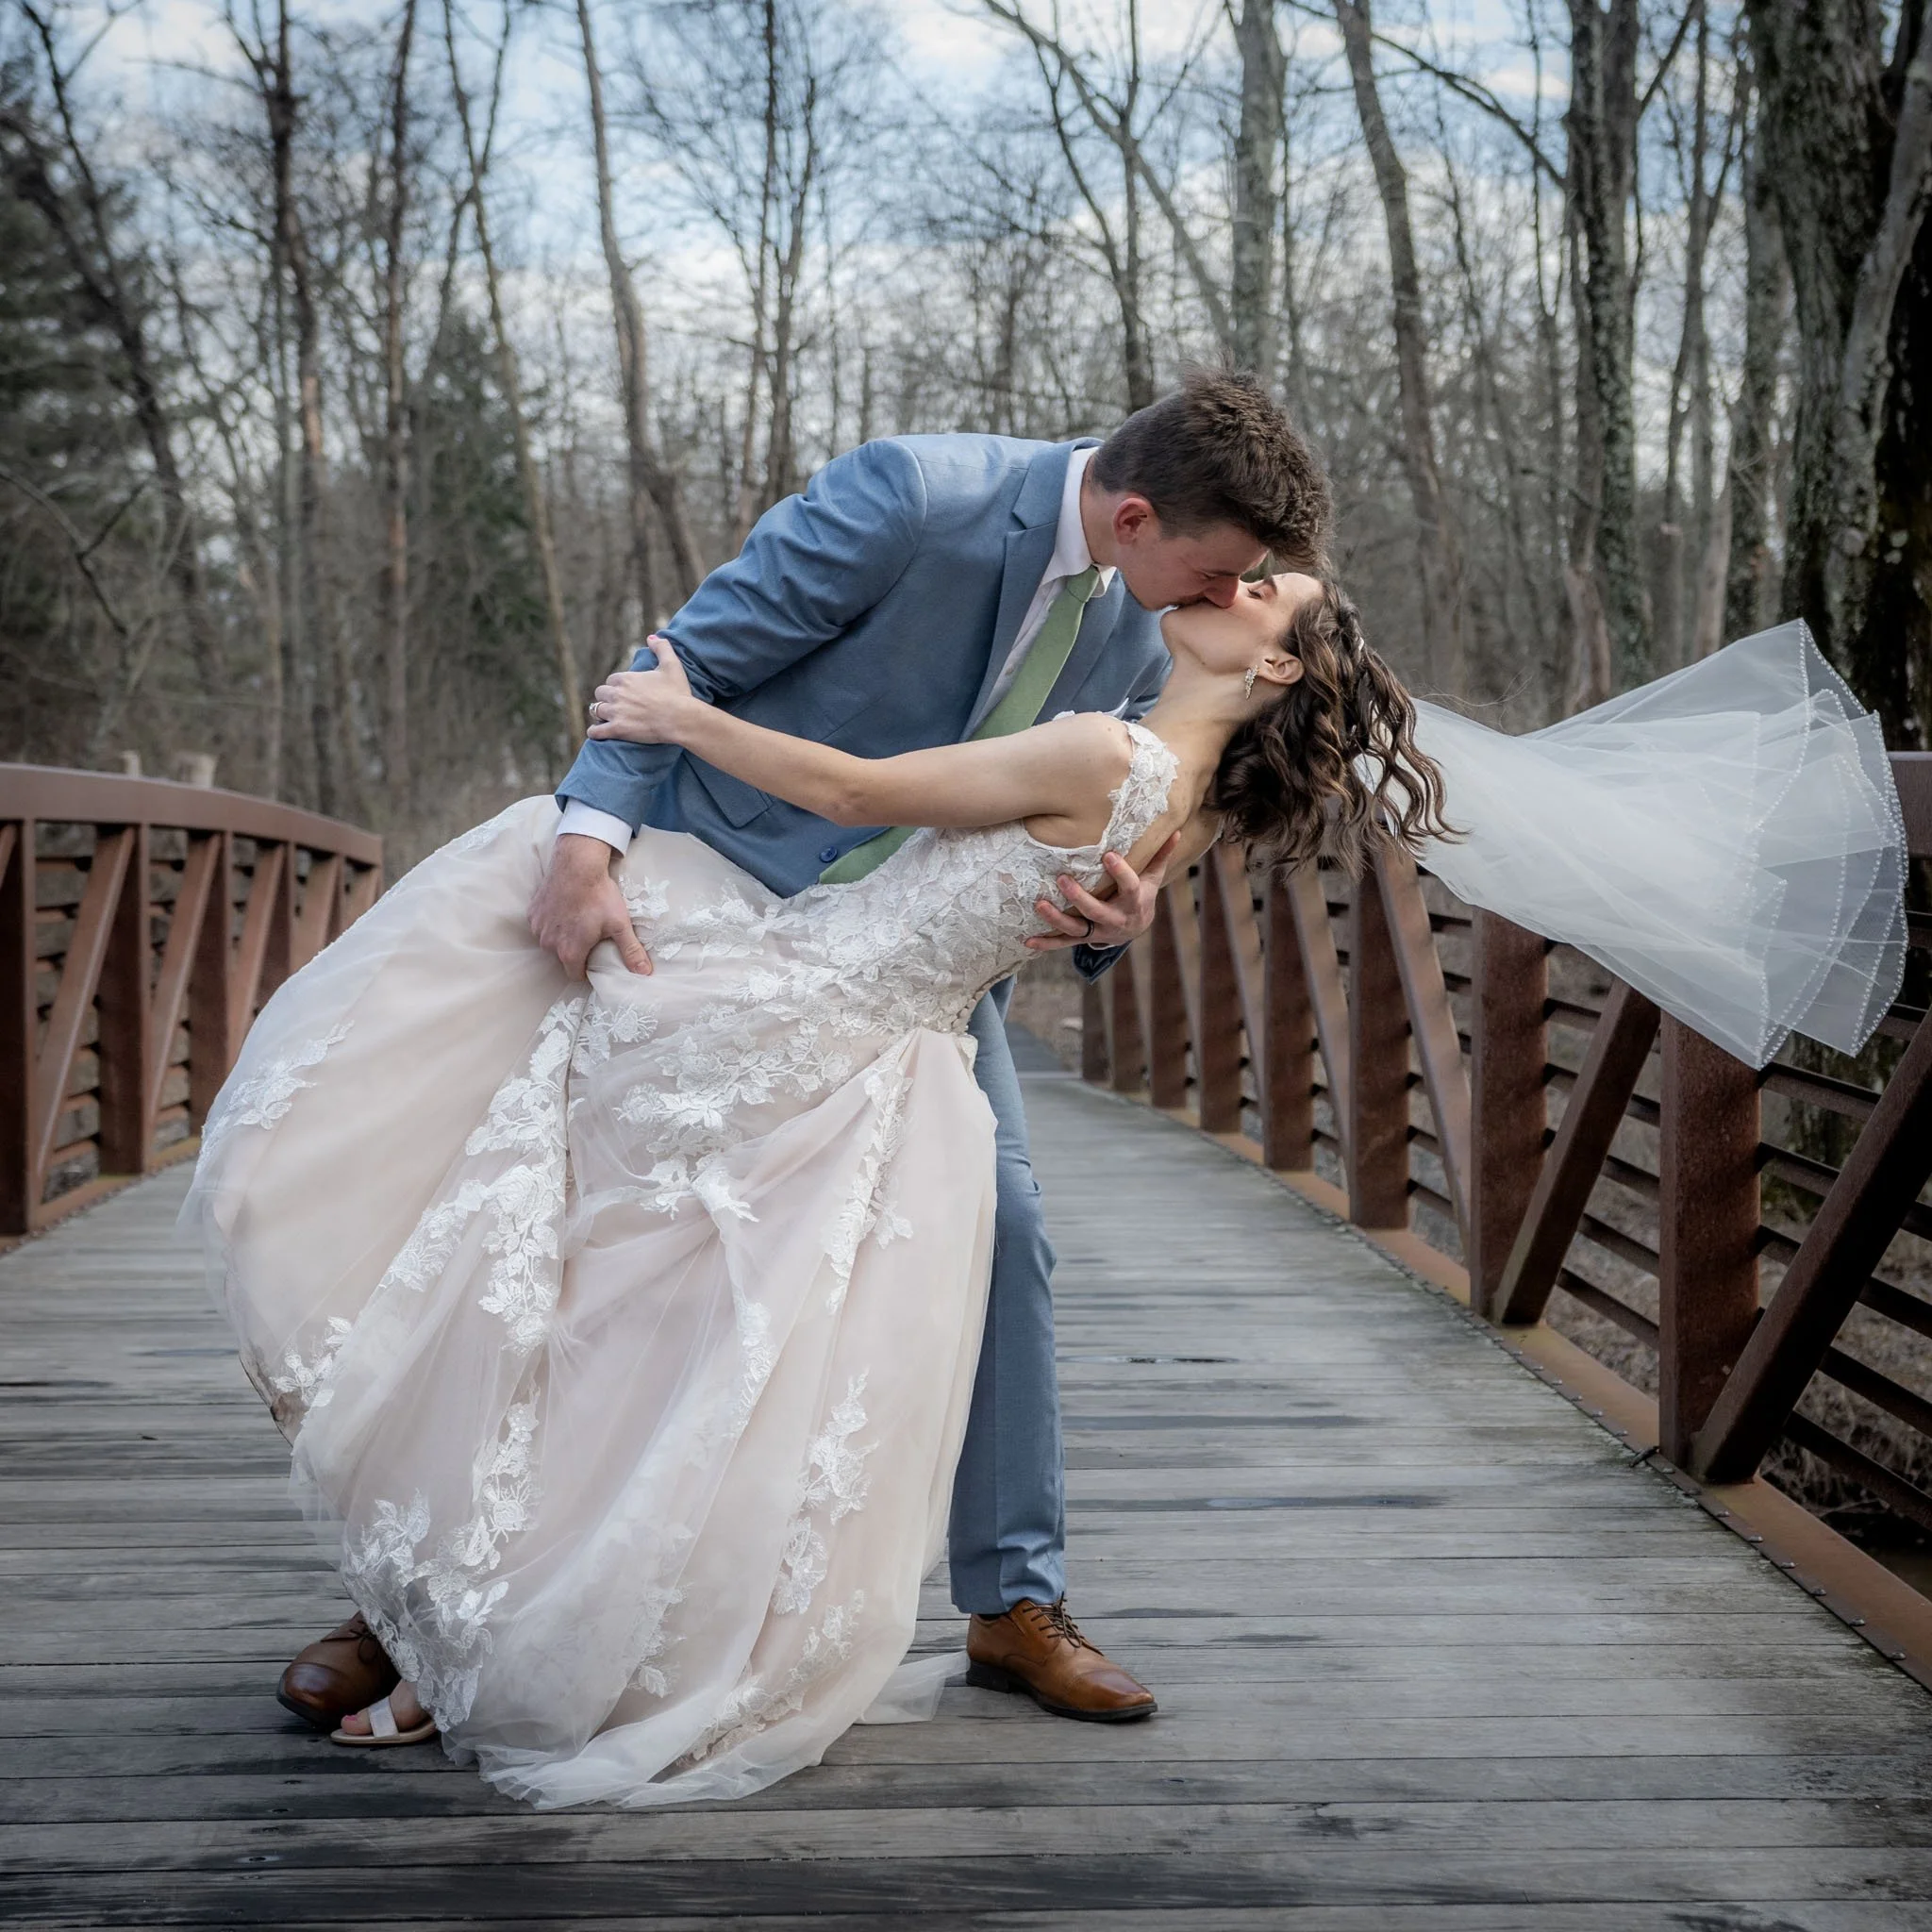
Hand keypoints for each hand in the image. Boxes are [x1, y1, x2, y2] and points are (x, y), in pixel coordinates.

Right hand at [527, 833, 652, 977]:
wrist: (577, 865)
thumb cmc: (599, 895)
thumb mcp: (619, 924)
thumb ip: (631, 951)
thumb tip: (644, 973)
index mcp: (570, 952)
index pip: (575, 975)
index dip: (587, 970)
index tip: (596, 958)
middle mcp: (549, 944)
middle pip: (563, 958)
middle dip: (575, 950)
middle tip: (590, 935)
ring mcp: (538, 928)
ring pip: (551, 941)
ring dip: (562, 936)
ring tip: (578, 920)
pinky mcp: (533, 913)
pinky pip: (542, 925)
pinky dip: (552, 921)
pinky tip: (565, 909)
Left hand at [587, 634, 701, 744]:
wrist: (681, 718)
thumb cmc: (678, 692)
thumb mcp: (672, 665)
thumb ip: (662, 647)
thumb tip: (651, 637)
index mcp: (626, 678)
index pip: (611, 680)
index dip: (616, 686)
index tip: (623, 692)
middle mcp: (617, 694)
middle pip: (601, 693)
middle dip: (606, 698)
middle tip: (615, 705)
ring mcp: (615, 712)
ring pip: (596, 711)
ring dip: (600, 714)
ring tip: (605, 718)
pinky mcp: (617, 729)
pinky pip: (596, 731)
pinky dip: (594, 732)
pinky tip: (596, 732)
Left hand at [1024, 833, 1178, 953]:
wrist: (1135, 929)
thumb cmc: (1142, 896)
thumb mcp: (1152, 878)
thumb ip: (1160, 856)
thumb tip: (1175, 832)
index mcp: (1134, 902)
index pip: (1130, 887)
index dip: (1121, 872)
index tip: (1109, 854)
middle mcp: (1115, 920)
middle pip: (1097, 912)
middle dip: (1079, 898)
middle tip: (1062, 879)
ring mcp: (1098, 932)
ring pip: (1076, 929)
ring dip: (1056, 919)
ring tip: (1039, 904)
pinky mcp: (1084, 939)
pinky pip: (1063, 944)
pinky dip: (1046, 944)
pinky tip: (1027, 941)